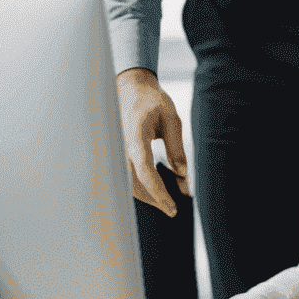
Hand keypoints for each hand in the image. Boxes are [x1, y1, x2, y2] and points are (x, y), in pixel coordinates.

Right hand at [116, 68, 189, 212]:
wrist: (131, 88)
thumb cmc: (152, 100)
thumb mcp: (171, 119)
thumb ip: (176, 147)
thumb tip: (182, 174)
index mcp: (135, 138)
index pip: (145, 172)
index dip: (159, 193)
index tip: (173, 207)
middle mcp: (121, 148)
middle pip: (134, 184)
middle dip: (153, 199)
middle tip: (173, 210)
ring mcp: (117, 151)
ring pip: (127, 183)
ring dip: (147, 195)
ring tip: (168, 202)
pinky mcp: (118, 153)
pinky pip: (126, 176)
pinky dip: (141, 186)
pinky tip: (156, 189)